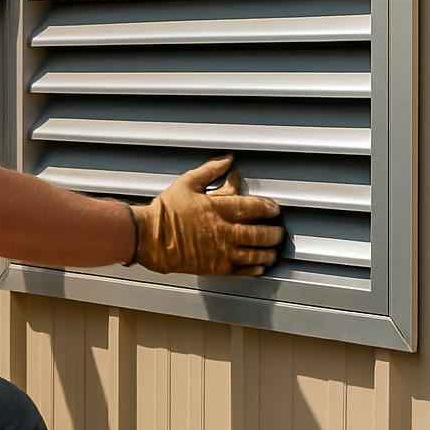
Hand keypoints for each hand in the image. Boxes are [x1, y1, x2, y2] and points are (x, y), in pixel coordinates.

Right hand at [130, 156, 283, 275]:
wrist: (149, 237)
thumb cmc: (166, 210)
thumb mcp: (187, 182)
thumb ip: (211, 170)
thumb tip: (228, 159)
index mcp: (218, 209)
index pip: (253, 208)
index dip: (268, 208)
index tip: (275, 209)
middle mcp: (223, 231)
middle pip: (259, 234)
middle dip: (274, 233)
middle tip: (279, 231)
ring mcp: (220, 251)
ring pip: (253, 254)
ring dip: (268, 253)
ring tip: (273, 251)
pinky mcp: (214, 267)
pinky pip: (240, 270)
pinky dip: (254, 269)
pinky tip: (259, 266)